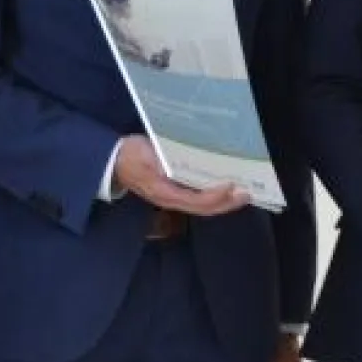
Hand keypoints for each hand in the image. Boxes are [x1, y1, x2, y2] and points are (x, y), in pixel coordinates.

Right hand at [113, 137, 250, 216]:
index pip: (192, 200)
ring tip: (242, 194)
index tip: (229, 185)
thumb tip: (176, 164)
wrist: (115, 161)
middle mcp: (170, 199)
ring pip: (203, 207)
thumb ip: (160, 159)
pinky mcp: (176, 193)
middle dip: (225, 203)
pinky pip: (198, 200)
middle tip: (245, 194)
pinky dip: (215, 197)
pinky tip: (226, 190)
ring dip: (223, 203)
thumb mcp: (144, 153)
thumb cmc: (130, 155)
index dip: (213, 196)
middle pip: (203, 209)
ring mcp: (173, 198)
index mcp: (162, 191)